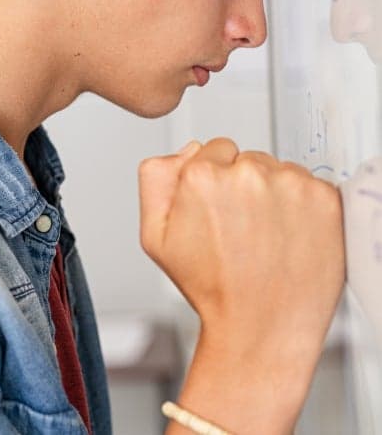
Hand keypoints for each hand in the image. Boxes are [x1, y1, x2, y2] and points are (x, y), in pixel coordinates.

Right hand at [139, 137, 344, 383]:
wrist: (260, 330)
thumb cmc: (211, 288)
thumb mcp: (155, 237)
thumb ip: (156, 178)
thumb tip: (188, 149)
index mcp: (204, 175)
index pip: (217, 150)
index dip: (216, 182)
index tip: (220, 212)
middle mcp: (248, 172)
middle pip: (249, 159)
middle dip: (245, 186)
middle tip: (242, 231)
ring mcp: (291, 184)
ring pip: (280, 172)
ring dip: (276, 195)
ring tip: (266, 238)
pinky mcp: (324, 198)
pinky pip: (311, 186)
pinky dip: (304, 208)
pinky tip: (290, 238)